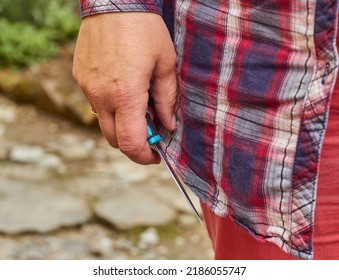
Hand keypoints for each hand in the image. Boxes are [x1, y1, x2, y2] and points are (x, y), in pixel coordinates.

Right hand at [73, 13, 176, 163]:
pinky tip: (121, 89)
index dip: (144, 156)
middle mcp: (101, 96)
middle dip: (133, 143)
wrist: (113, 0)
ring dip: (121, 124)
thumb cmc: (144, 29)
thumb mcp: (166, 64)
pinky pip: (95, 104)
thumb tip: (168, 125)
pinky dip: (110, 107)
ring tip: (136, 104)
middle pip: (114, 140)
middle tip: (150, 130)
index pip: (131, 143)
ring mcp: (87, 88)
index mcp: (125, 95)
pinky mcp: (80, 78)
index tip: (155, 156)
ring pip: (103, 123)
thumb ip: (166, 100)